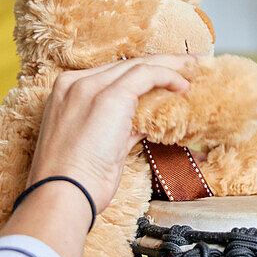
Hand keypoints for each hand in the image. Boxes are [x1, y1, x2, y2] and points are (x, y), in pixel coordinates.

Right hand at [26, 55, 192, 212]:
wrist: (63, 193)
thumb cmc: (77, 180)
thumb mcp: (99, 145)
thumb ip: (121, 126)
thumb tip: (146, 121)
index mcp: (66, 92)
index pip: (112, 73)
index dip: (141, 72)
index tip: (163, 75)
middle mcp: (75, 83)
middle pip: (126, 65)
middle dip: (160, 63)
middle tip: (188, 63)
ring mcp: (91, 86)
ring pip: (138, 65)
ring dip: (170, 66)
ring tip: (193, 68)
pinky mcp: (111, 96)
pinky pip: (147, 75)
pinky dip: (168, 77)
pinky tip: (183, 86)